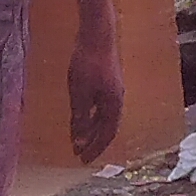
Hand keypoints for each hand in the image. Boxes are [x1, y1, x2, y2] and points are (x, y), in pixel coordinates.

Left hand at [67, 34, 124, 163]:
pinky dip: (91, 116)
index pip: (107, 134)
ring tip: (79, 139)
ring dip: (92, 129)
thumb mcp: (80, 93)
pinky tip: (82, 116)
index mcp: (113, 104)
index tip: (83, 160)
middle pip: (107, 127)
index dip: (95, 148)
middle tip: (80, 154)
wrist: (98, 35)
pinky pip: (100, 106)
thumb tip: (78, 141)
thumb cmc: (88, 64)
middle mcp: (117, 99)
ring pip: (104, 116)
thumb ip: (79, 118)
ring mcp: (113, 90)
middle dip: (94, 141)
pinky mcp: (107, 82)